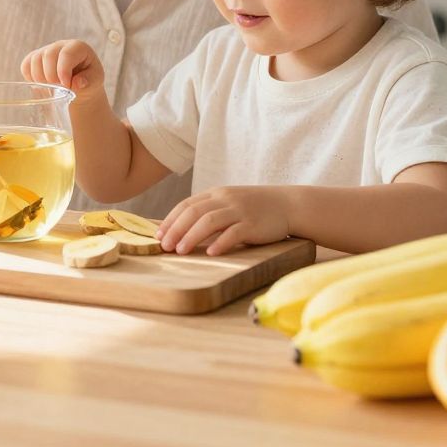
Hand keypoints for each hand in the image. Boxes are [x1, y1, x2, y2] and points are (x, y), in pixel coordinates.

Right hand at [20, 40, 105, 102]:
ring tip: (51, 88)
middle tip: (59, 89)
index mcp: (78, 47)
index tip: (66, 86)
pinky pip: (25, 65)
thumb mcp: (95, 81)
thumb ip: (88, 81)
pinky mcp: (35, 58)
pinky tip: (41, 85)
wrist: (79, 84)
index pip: (66, 54)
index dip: (63, 71)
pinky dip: (30, 77)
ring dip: (40, 78)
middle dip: (51, 76)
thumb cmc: (89, 79)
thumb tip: (76, 83)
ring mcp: (46, 50)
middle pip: (48, 55)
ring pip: (35, 59)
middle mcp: (60, 45)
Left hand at [158, 187, 292, 256]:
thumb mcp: (229, 203)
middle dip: (175, 229)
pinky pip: (234, 232)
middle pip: (194, 212)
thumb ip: (210, 211)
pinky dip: (220, 242)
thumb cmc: (255, 208)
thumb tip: (183, 230)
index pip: (186, 204)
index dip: (170, 220)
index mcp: (216, 193)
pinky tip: (211, 253)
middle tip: (164, 246)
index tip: (158, 235)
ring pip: (209, 221)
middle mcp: (225, 199)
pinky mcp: (253, 223)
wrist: (287, 204)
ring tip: (180, 251)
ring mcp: (239, 210)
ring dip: (192, 236)